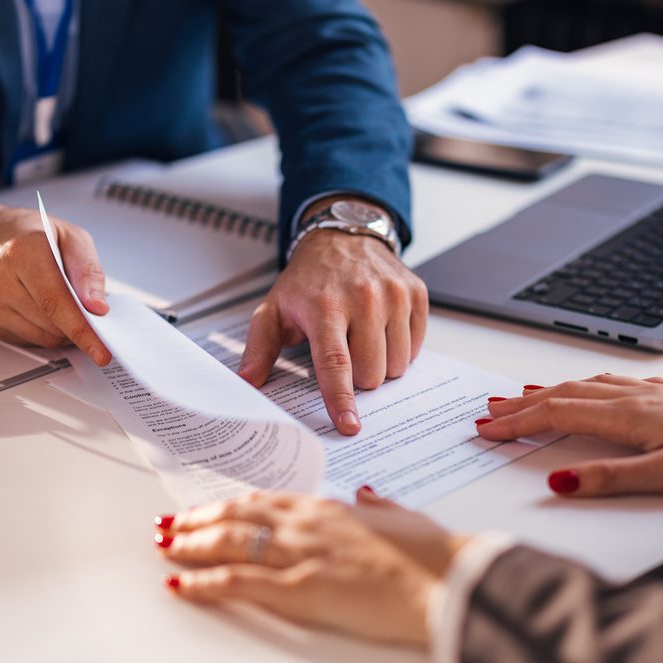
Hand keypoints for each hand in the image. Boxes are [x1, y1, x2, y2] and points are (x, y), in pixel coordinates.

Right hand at [0, 197, 110, 363]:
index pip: (55, 302)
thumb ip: (89, 271)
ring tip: (64, 305)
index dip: (81, 330)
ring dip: (64, 331)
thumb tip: (98, 307)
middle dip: (79, 327)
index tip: (101, 350)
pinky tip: (44, 310)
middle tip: (92, 315)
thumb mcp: (71, 237)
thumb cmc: (30, 235)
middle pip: (52, 324)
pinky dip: (47, 332)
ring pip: (44, 338)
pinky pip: (31, 341)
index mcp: (22, 251)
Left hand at [154, 488, 467, 646]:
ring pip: (229, 543)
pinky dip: (205, 582)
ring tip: (165, 546)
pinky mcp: (301, 589)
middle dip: (197, 521)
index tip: (207, 509)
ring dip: (191, 544)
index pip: (263, 502)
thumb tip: (367, 496)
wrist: (447, 582)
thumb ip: (379, 506)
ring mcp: (301, 554)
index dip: (229, 506)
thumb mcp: (404, 518)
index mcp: (329, 509)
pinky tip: (181, 583)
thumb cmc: (432, 555)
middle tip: (169, 525)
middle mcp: (306, 525)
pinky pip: (240, 583)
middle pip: (237, 517)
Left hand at [237, 213, 427, 436]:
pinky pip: (415, 346)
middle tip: (345, 353)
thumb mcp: (274, 309)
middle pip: (371, 373)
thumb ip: (259, 348)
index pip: (335, 363)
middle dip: (358, 377)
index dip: (341, 399)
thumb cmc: (308, 280)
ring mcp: (393, 295)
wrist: (342, 237)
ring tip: (362, 339)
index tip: (349, 425)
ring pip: (397, 365)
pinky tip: (382, 328)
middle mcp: (363, 298)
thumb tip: (247, 382)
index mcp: (324, 306)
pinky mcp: (415, 293)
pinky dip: (399, 347)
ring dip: (380, 364)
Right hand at [477, 374, 662, 496]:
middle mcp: (634, 397)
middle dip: (521, 404)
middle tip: (487, 412)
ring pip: (584, 384)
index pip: (557, 415)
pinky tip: (581, 387)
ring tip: (518, 397)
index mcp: (627, 415)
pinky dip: (580, 385)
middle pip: (563, 394)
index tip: (488, 430)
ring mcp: (649, 391)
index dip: (518, 422)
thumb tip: (558, 482)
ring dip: (546, 391)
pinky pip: (608, 381)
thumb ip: (610, 480)